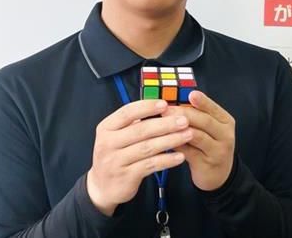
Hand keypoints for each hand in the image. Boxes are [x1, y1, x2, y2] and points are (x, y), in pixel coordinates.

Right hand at [87, 100, 191, 215]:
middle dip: (165, 124)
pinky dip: (167, 160)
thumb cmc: (117, 154)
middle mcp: (107, 143)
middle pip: (140, 130)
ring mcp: (115, 161)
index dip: (147, 107)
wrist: (103, 187)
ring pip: (147, 148)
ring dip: (170, 140)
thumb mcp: (118, 136)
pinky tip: (180, 156)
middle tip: (184, 120)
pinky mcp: (125, 177)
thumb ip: (135, 122)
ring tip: (188, 135)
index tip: (165, 104)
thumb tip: (163, 106)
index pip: (127, 112)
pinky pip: (150, 165)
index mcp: (106, 127)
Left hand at [162, 91, 234, 190]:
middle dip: (184, 113)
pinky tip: (165, 140)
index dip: (202, 101)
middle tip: (167, 108)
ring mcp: (218, 150)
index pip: (213, 108)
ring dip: (179, 129)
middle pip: (205, 121)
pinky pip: (189, 152)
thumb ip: (198, 115)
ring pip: (197, 136)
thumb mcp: (210, 128)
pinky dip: (177, 144)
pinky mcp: (206, 163)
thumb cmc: (210, 145)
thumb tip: (174, 101)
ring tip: (163, 123)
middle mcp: (225, 134)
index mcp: (225, 121)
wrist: (219, 175)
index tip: (190, 94)